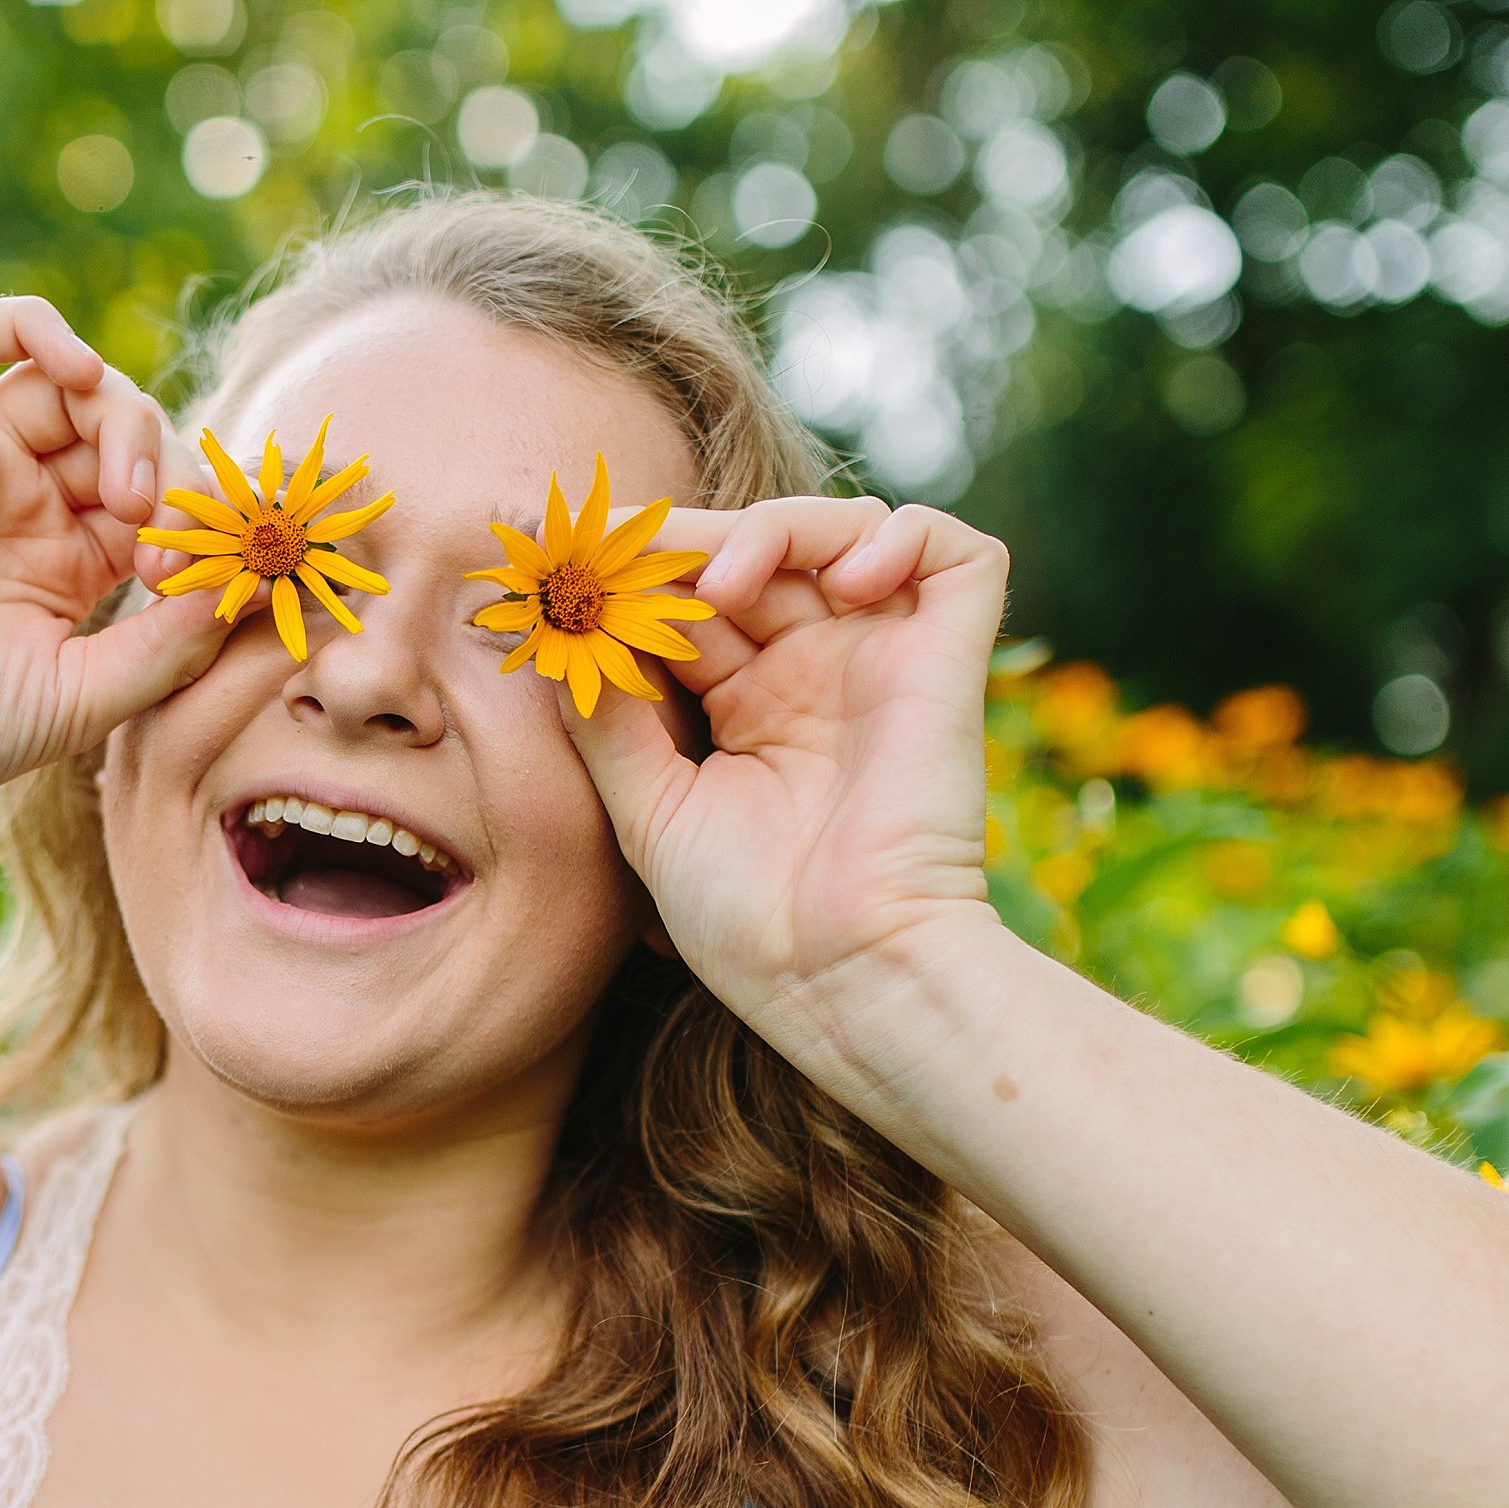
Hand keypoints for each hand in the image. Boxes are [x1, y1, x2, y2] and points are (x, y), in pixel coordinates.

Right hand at [0, 297, 225, 821]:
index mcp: (69, 568)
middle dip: (175, 481)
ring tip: (130, 500)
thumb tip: (259, 588)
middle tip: (169, 548)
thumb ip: (172, 643)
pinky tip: (79, 370)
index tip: (221, 580)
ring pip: (74, 383)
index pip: (167, 506)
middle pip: (131, 437)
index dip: (207, 526)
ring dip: (127, 420)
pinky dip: (39, 325)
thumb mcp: (84, 697)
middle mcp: (25, 503)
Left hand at [558, 495, 1011, 1047]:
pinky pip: (955, 550)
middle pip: (753, 552)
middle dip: (682, 539)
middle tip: (619, 544)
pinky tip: (848, 584)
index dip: (633, 570)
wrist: (845, 978)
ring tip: (728, 583)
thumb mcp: (648, 810)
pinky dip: (902, 536)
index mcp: (747, 710)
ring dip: (777, 528)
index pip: (691, 601)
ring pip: (842, 531)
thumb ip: (607, 716)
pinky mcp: (949, 658)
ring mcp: (882, 661)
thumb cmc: (749, 922)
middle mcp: (815, 675)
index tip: (553, 551)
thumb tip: (560, 626)